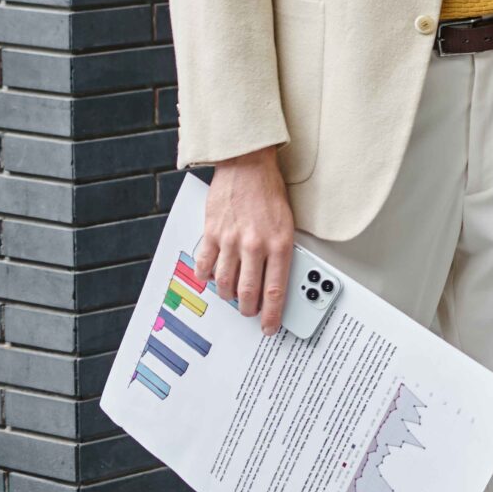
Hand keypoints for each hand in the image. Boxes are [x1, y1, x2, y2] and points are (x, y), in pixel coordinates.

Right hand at [197, 148, 294, 333]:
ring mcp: (231, 241)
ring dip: (228, 295)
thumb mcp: (288, 221)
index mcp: (279, 243)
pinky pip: (205, 266)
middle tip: (250, 312)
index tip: (269, 327)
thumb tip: (279, 276)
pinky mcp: (212, 234)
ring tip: (232, 295)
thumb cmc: (269, 191)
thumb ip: (281, 249)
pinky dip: (207, 276)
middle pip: (248, 292)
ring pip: (224, 284)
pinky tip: (211, 277)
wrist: (247, 165)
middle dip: (249, 309)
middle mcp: (255, 245)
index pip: (276, 289)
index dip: (272, 314)